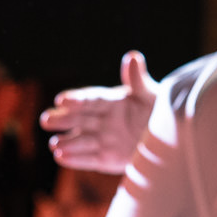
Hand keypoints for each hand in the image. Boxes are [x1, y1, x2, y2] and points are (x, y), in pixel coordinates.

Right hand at [40, 51, 157, 173]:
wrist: (171, 140)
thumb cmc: (162, 112)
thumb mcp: (153, 96)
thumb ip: (138, 80)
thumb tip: (131, 57)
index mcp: (111, 102)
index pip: (91, 100)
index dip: (76, 100)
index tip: (61, 101)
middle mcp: (102, 120)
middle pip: (78, 119)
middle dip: (62, 120)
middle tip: (45, 120)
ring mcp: (102, 140)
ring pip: (80, 140)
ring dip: (66, 142)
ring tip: (54, 144)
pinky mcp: (105, 159)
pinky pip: (88, 159)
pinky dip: (74, 159)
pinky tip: (60, 157)